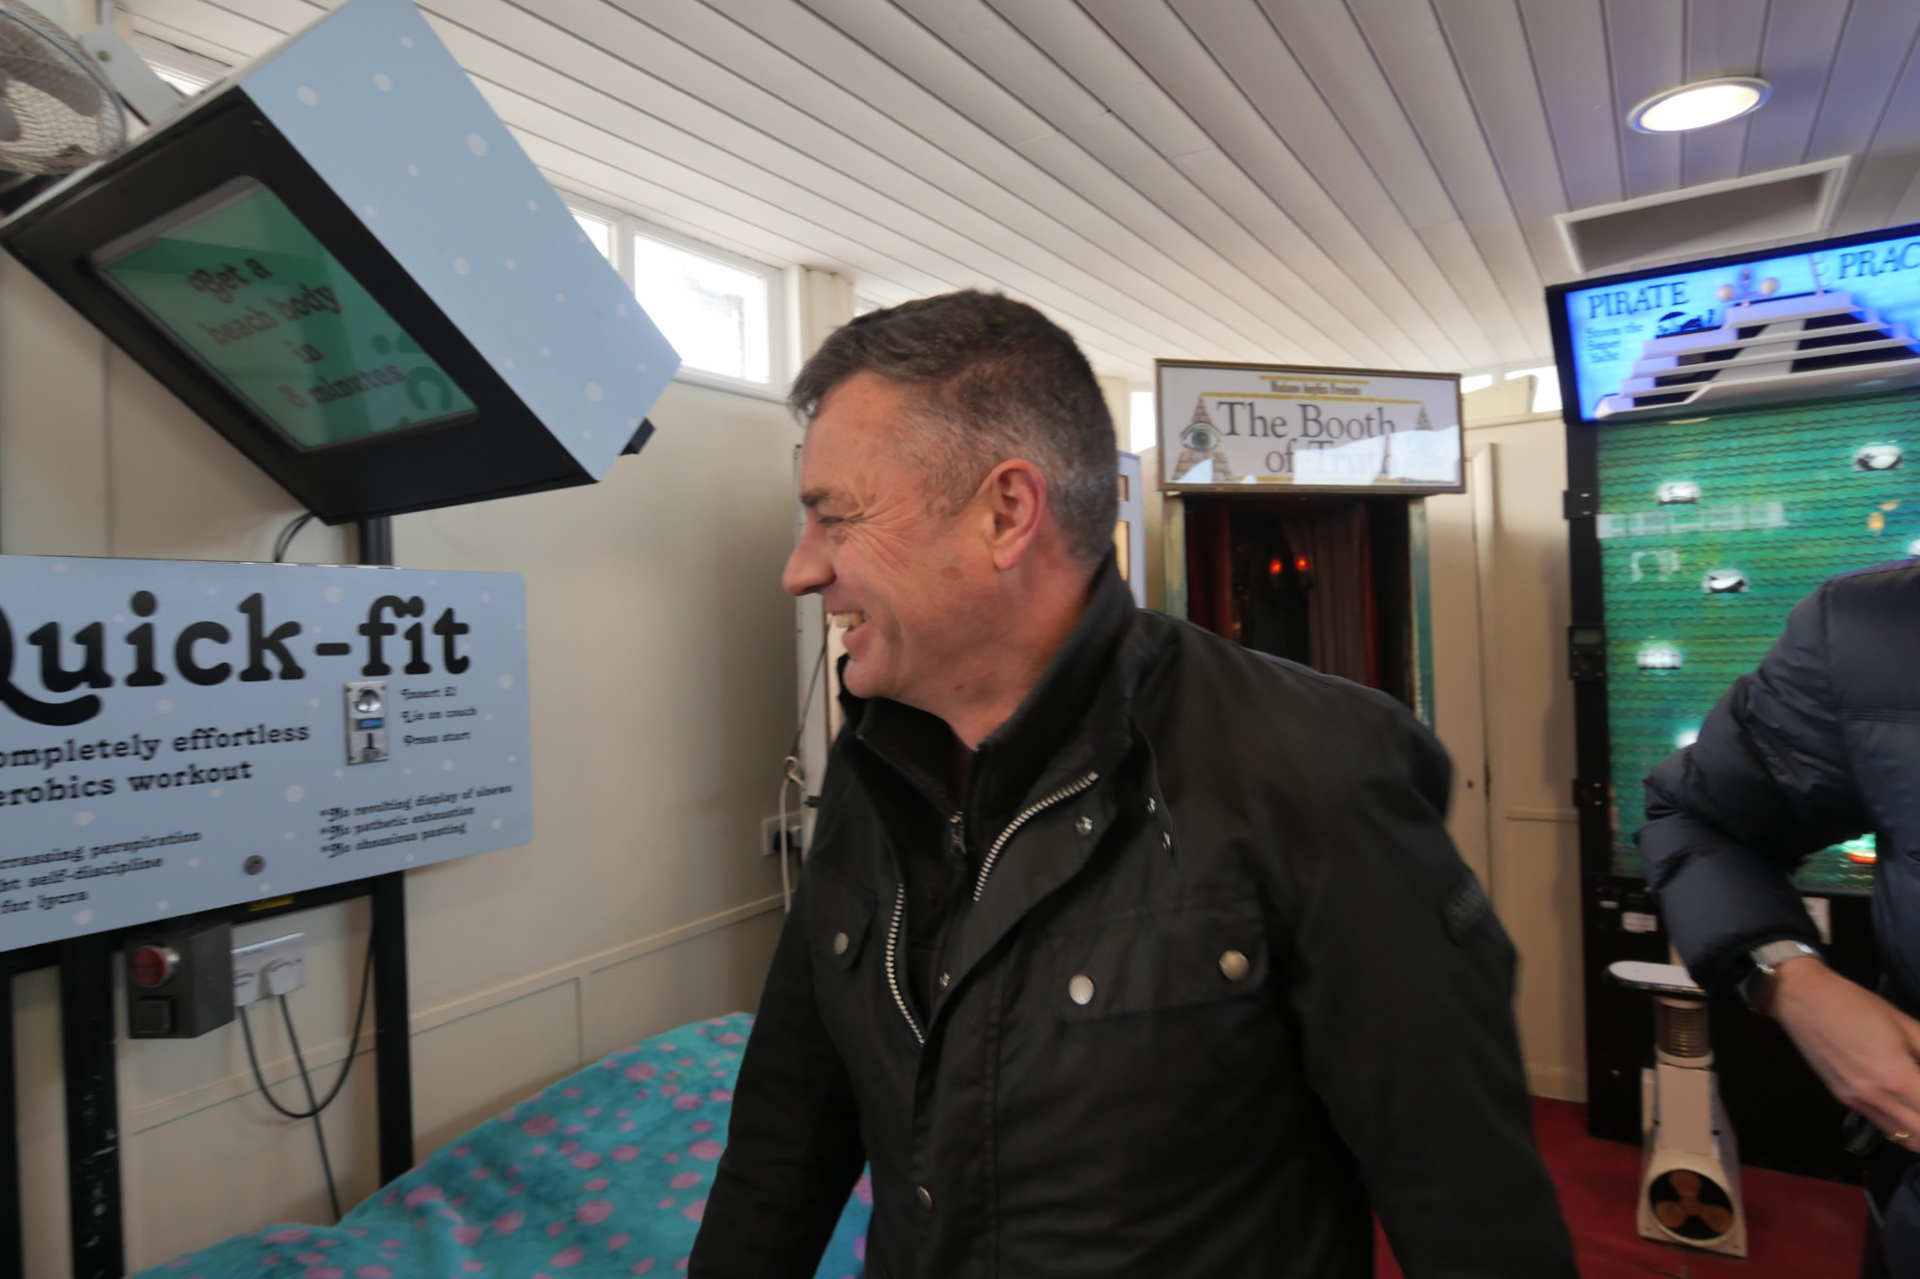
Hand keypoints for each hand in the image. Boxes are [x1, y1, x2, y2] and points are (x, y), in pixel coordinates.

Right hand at [1764, 959, 1919, 1152]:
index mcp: (1896, 1077)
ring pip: (1905, 1139)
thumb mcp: (1905, 1024)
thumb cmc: (1858, 1005)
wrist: (1801, 1000)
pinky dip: (1907, 1128)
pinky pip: (1885, 1126)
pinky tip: (1913, 1110)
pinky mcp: (1845, 1099)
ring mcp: (1858, 1103)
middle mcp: (1877, 1098)